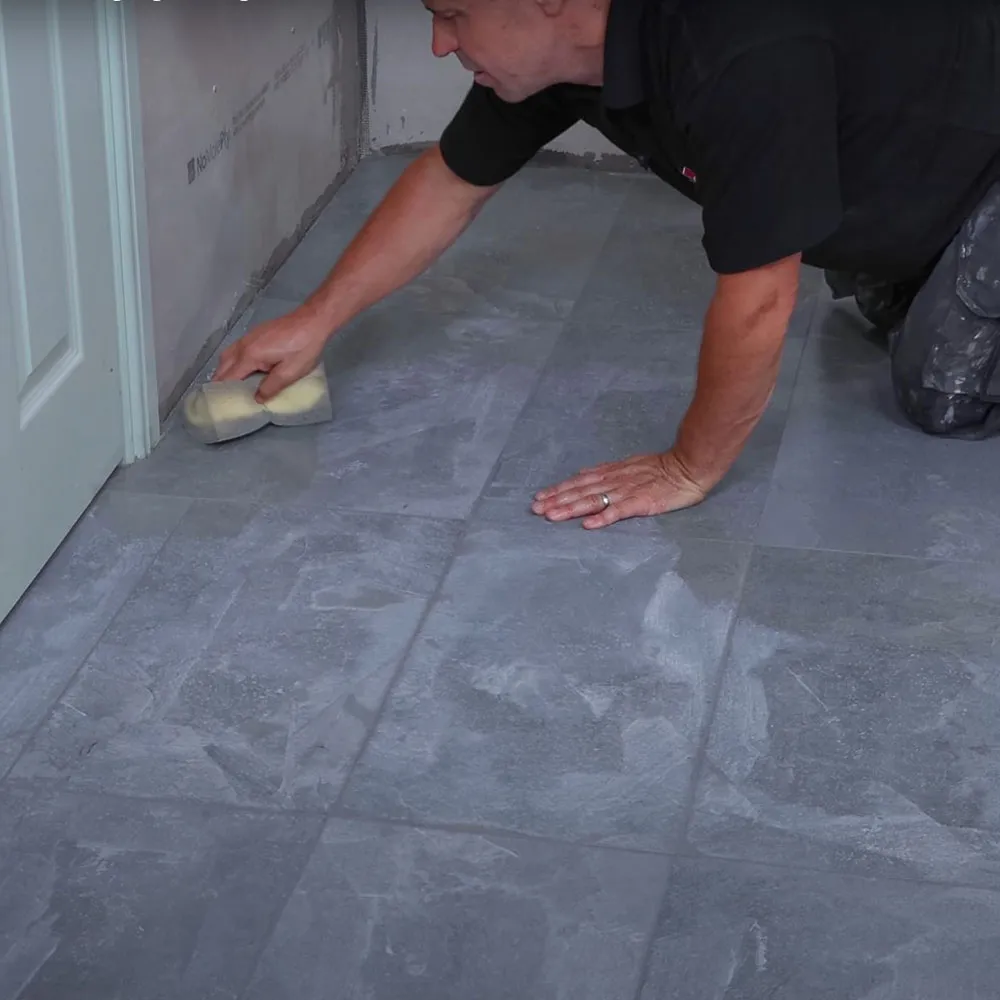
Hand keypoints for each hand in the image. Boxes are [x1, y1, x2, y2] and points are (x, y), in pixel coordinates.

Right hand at [213, 307, 327, 401]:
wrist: (312, 320)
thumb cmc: (303, 347)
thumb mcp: (289, 373)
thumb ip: (270, 387)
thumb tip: (256, 399)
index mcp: (249, 356)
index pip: (228, 377)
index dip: (224, 392)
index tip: (224, 405)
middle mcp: (242, 345)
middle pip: (222, 366)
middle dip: (221, 382)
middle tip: (228, 398)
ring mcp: (248, 337)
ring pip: (227, 356)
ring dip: (226, 371)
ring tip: (235, 387)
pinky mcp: (255, 334)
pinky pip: (236, 350)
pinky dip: (235, 362)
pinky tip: (246, 370)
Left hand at [531, 450, 709, 528]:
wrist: (689, 466)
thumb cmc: (663, 468)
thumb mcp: (629, 465)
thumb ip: (606, 472)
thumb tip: (582, 474)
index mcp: (612, 473)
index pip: (580, 481)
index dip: (559, 489)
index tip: (540, 497)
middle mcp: (615, 481)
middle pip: (580, 491)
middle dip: (556, 500)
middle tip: (536, 509)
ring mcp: (627, 491)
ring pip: (593, 500)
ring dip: (571, 508)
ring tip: (552, 516)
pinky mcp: (641, 503)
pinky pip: (619, 511)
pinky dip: (603, 518)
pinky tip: (588, 525)